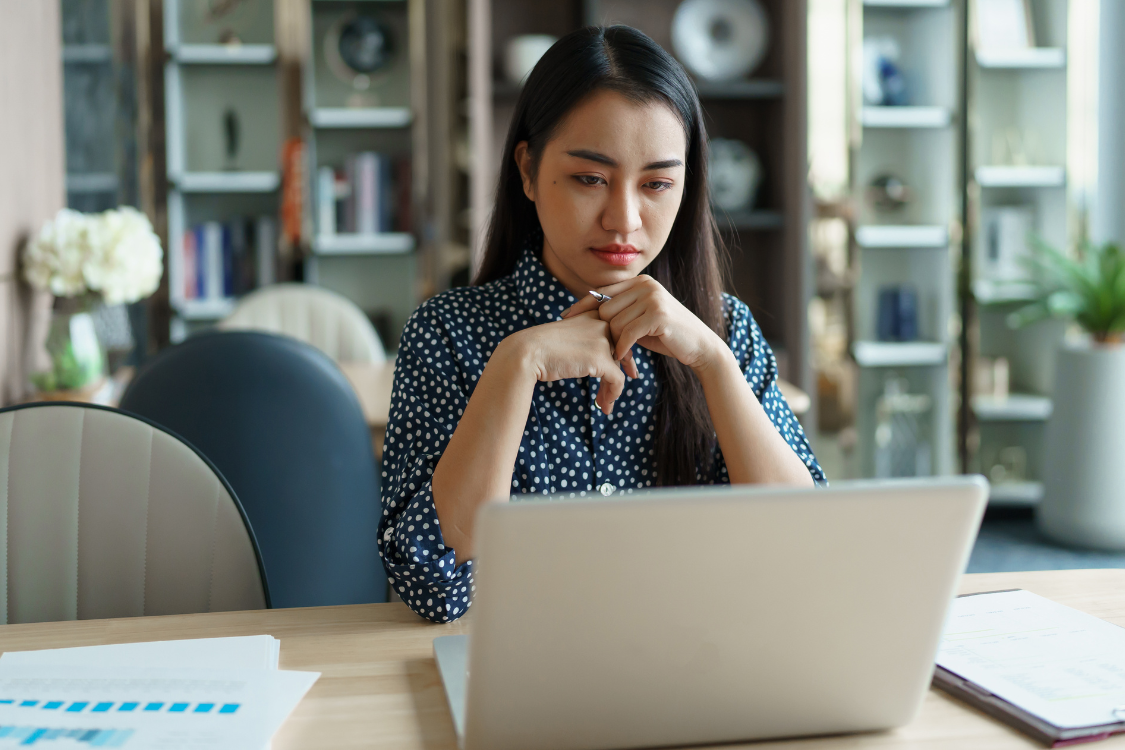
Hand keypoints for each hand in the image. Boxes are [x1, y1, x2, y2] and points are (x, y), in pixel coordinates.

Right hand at [504, 310, 627, 414]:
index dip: (624, 352)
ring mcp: (603, 340)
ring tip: (604, 403)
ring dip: (612, 388)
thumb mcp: (570, 336)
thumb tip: (604, 360)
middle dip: (620, 371)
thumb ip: (587, 340)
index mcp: (594, 313)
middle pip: (621, 350)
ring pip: (619, 367)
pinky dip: (613, 394)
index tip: (626, 368)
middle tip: (612, 390)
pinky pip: (617, 380)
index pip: (618, 333)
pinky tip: (605, 405)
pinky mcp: (601, 359)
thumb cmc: (542, 347)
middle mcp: (602, 322)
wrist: (528, 352)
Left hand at [561, 276, 724, 374]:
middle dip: (605, 333)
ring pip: (614, 324)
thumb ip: (620, 311)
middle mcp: (646, 285)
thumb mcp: (640, 318)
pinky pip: (627, 334)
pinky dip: (622, 348)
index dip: (583, 305)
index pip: (602, 292)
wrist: (698, 346)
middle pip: (605, 310)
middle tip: (613, 349)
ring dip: (615, 343)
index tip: (566, 317)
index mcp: (640, 281)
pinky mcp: (658, 314)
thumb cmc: (665, 335)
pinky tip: (623, 357)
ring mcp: (653, 297)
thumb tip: (587, 312)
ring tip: (623, 353)